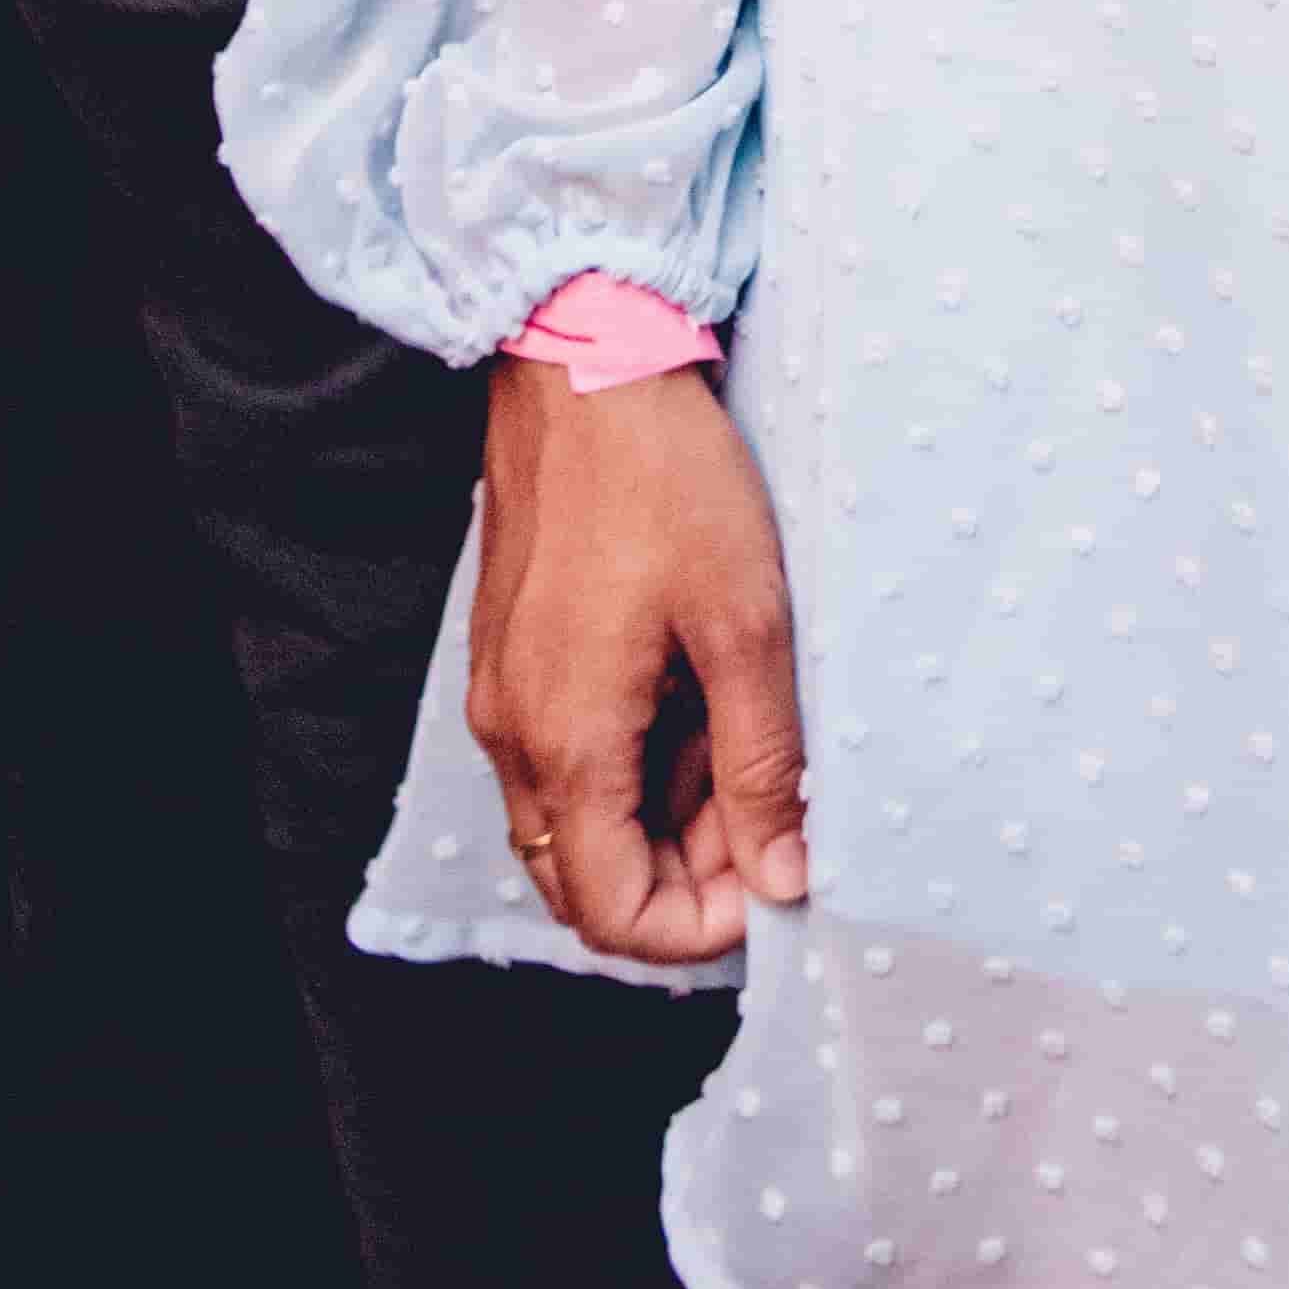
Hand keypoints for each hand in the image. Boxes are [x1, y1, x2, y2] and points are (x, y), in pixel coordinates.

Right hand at [470, 356, 809, 967]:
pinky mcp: (510, 652)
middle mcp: (513, 735)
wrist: (581, 360)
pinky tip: (694, 693)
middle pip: (586, 878)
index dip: (700, 928)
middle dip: (684, 874)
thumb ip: (762, 765)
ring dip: (661, 813)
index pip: (614, 915)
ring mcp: (503, 692)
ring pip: (575, 818)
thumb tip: (785, 876)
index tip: (775, 880)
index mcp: (567, 742)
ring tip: (742, 737)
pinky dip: (632, 757)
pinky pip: (563, 752)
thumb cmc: (665, 480)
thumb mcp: (745, 625)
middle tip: (770, 810)